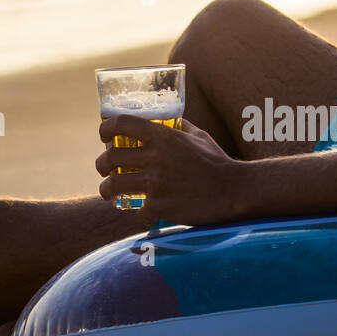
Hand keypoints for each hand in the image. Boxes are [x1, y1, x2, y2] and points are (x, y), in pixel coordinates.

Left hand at [95, 116, 245, 225]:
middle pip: (110, 158)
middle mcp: (156, 157)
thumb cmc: (218, 162)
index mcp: (164, 136)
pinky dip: (140, 213)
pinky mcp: (159, 205)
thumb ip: (180, 127)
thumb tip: (168, 120)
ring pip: (113, 185)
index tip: (104, 136)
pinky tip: (144, 214)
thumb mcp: (199, 136)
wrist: (235, 191)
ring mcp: (155, 183)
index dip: (106, 128)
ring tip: (108, 192)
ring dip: (105, 190)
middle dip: (101, 165)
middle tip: (104, 170)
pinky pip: (137, 210)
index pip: (122, 123)